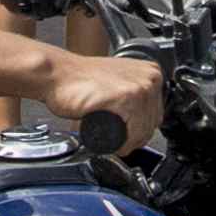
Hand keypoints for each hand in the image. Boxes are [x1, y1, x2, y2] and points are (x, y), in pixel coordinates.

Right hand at [40, 52, 164, 153]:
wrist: (57, 74)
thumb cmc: (80, 78)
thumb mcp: (117, 80)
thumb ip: (131, 91)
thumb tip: (141, 115)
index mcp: (151, 71)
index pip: (157, 113)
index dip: (142, 130)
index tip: (129, 136)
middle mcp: (150, 77)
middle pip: (152, 123)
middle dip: (136, 139)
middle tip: (119, 143)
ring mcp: (140, 87)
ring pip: (144, 130)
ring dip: (129, 143)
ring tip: (114, 143)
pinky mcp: (126, 98)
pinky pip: (133, 132)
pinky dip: (124, 143)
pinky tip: (113, 141)